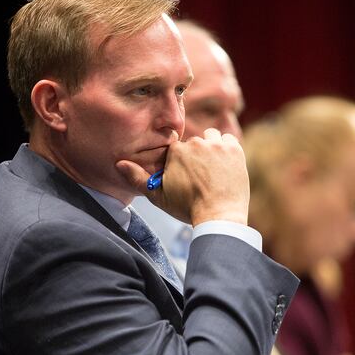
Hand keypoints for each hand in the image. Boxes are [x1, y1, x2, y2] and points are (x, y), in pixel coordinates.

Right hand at [117, 128, 248, 225]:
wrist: (218, 216)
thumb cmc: (187, 208)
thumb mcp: (157, 195)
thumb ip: (137, 178)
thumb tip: (119, 163)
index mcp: (176, 151)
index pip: (177, 149)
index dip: (181, 163)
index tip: (186, 177)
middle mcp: (196, 143)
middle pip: (195, 143)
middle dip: (196, 156)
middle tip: (201, 177)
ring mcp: (217, 145)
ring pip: (211, 137)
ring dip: (211, 148)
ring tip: (212, 168)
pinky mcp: (234, 149)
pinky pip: (228, 140)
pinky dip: (227, 149)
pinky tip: (224, 165)